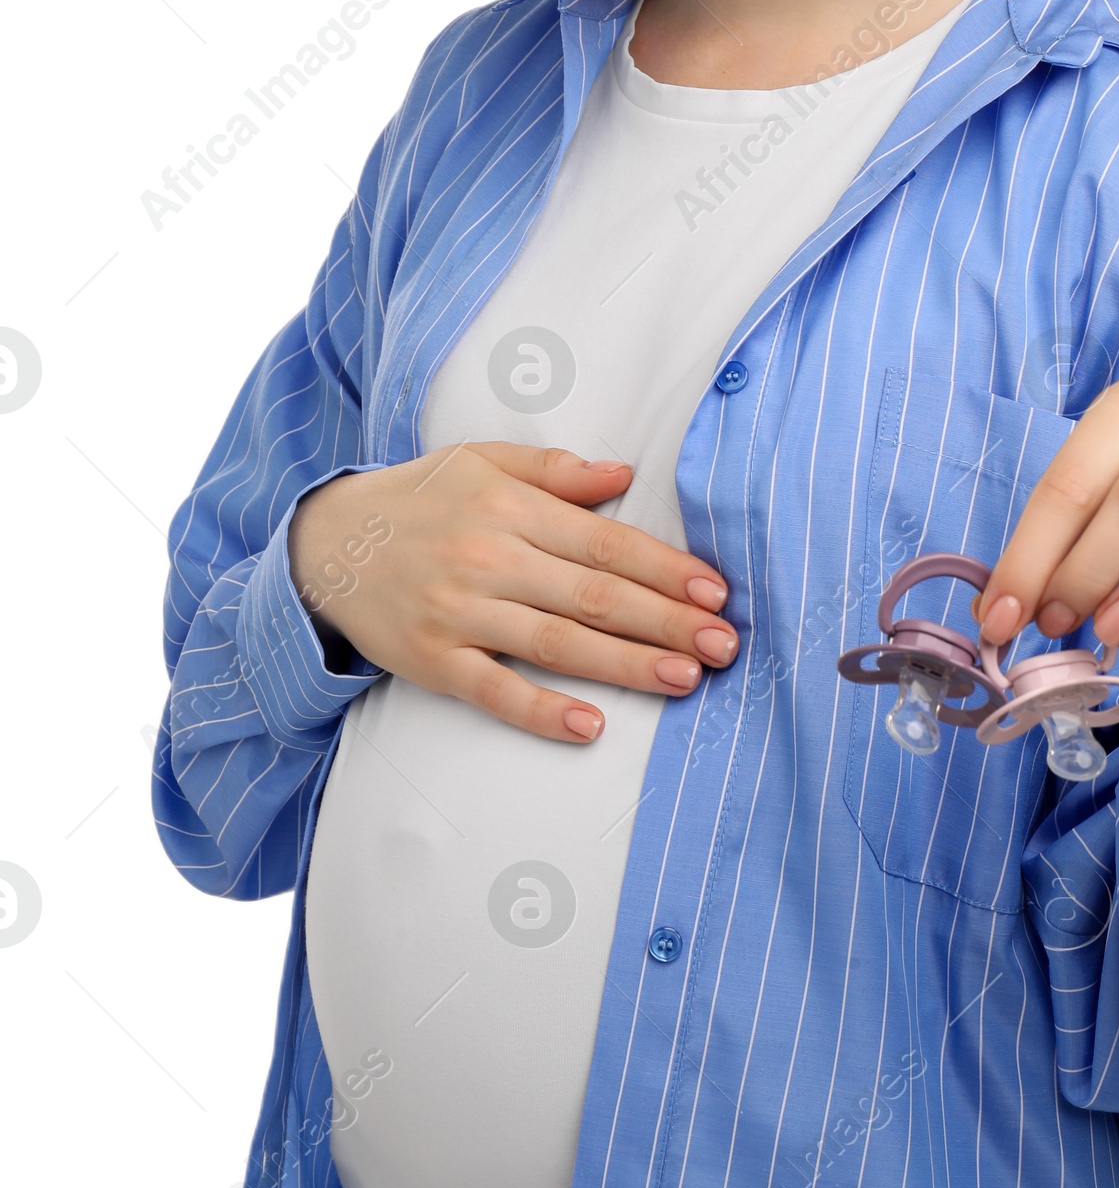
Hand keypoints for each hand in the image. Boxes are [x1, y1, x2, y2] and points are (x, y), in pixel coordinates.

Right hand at [285, 443, 737, 743]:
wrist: (325, 543)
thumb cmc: (418, 499)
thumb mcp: (481, 461)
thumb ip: (555, 470)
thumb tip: (624, 476)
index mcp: (510, 506)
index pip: (605, 541)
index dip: (664, 568)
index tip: (715, 590)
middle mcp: (489, 557)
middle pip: (593, 595)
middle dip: (665, 620)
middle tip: (723, 643)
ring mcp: (460, 612)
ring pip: (556, 643)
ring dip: (625, 664)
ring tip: (684, 678)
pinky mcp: (433, 660)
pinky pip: (494, 691)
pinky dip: (542, 711)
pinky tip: (591, 727)